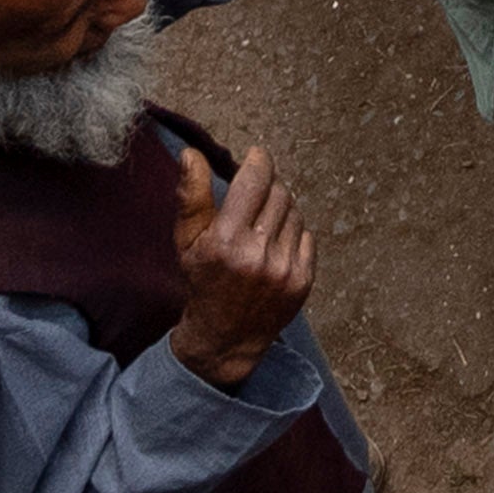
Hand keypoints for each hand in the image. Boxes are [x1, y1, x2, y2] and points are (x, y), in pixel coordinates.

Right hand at [164, 137, 316, 379]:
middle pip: (279, 193)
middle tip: (255, 196)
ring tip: (262, 226)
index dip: (259, 161)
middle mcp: (258, 254)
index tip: (256, 155)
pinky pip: (307, 236)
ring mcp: (284, 269)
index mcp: (226, 240)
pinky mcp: (303, 281)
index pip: (255, 180)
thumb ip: (191, 195)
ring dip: (280, 210)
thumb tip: (192, 154)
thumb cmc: (202, 282)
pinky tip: (274, 246)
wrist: (224, 338)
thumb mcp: (186, 240)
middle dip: (268, 187)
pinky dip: (293, 234)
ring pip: (295, 212)